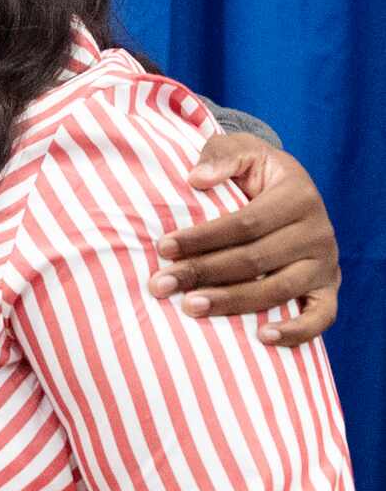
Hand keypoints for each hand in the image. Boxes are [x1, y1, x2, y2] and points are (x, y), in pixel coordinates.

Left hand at [149, 136, 338, 345]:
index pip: (245, 223)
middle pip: (255, 259)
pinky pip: (321, 317)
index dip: (202, 237)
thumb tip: (196, 178)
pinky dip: (296, 331)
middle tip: (161, 284)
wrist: (289, 191)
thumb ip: (221, 156)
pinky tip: (262, 338)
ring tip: (189, 307)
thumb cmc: (256, 174)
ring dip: (232, 302)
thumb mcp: (242, 151)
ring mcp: (325, 264)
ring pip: (278, 290)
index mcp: (298, 195)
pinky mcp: (329, 289)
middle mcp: (318, 231)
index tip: (163, 248)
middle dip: (203, 272)